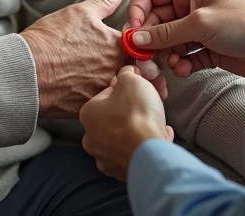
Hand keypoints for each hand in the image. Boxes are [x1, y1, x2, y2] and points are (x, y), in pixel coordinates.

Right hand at [21, 0, 167, 118]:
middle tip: (127, 68)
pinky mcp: (90, 108)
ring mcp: (104, 92)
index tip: (134, 48)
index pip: (143, 48)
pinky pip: (105, 105)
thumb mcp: (78, 12)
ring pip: (123, 91)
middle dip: (135, 70)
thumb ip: (103, 2)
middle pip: (136, 73)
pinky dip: (104, 101)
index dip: (139, 48)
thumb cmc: (51, 40)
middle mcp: (115, 71)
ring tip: (108, 82)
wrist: (27, 72)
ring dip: (122, 87)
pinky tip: (93, 95)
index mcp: (117, 47)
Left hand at [79, 66, 173, 180]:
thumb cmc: (137, 115)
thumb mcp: (131, 80)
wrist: (149, 152)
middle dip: (132, 111)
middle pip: (114, 117)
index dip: (126, 90)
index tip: (140, 89)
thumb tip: (127, 72)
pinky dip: (143, 146)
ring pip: (123, 137)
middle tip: (149, 106)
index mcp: (88, 113)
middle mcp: (90, 138)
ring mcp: (105, 158)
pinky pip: (133, 153)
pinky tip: (157, 138)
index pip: (107, 94)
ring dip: (137, 130)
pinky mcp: (121, 172)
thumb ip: (126, 73)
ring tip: (156, 124)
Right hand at [127, 0, 244, 81]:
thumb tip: (135, 38)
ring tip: (170, 66)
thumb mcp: (199, 24)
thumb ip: (165, 33)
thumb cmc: (244, 24)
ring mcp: (198, 28)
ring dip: (165, 55)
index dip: (137, 12)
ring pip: (168, 41)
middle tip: (145, 59)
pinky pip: (183, 56)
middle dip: (149, 40)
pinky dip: (181, 64)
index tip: (132, 33)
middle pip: (155, 21)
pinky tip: (184, 71)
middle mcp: (190, 6)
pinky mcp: (207, 49)